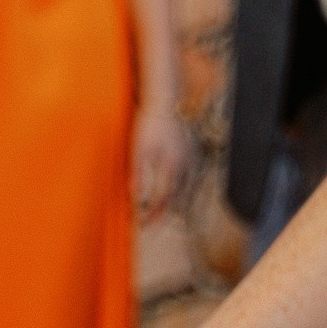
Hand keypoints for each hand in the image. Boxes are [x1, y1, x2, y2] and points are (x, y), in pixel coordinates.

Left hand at [132, 104, 191, 219]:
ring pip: (187, 190)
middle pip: (176, 200)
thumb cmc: (148, 124)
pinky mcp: (193, 152)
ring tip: (166, 215)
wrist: (164, 101)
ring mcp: (191, 159)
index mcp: (171, 167)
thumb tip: (133, 198)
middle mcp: (184, 167)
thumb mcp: (138, 150)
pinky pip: (193, 178)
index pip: (162, 200)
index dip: (151, 214)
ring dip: (176, 206)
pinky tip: (180, 194)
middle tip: (151, 226)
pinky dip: (186, 190)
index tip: (141, 223)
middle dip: (163, 215)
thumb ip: (137, 175)